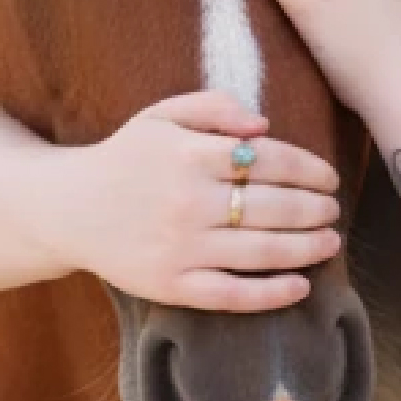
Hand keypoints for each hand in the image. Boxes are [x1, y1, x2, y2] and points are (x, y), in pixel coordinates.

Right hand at [52, 91, 343, 311]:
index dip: (310, 170)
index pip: (270, 160)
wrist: (66, 208)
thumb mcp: (162, 114)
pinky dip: (271, 294)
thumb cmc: (125, 157)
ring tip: (330, 241)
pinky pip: (232, 294)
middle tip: (333, 210)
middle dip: (315, 209)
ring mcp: (181, 247)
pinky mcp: (171, 285)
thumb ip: (215, 106)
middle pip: (274, 207)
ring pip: (261, 251)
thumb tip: (264, 126)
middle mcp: (189, 201)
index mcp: (190, 155)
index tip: (328, 177)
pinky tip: (300, 287)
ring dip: (307, 247)